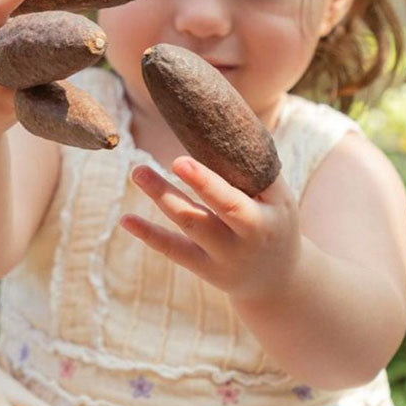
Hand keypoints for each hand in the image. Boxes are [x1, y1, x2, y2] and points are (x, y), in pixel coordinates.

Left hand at [121, 155, 300, 302]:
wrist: (279, 278)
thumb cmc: (276, 221)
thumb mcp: (279, 199)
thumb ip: (256, 171)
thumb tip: (225, 126)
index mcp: (260, 224)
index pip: (229, 203)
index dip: (203, 183)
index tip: (179, 162)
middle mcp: (238, 246)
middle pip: (198, 220)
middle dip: (168, 195)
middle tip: (139, 169)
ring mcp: (218, 260)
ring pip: (184, 229)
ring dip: (159, 200)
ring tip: (137, 171)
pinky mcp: (202, 269)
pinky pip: (172, 250)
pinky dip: (148, 234)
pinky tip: (125, 219)